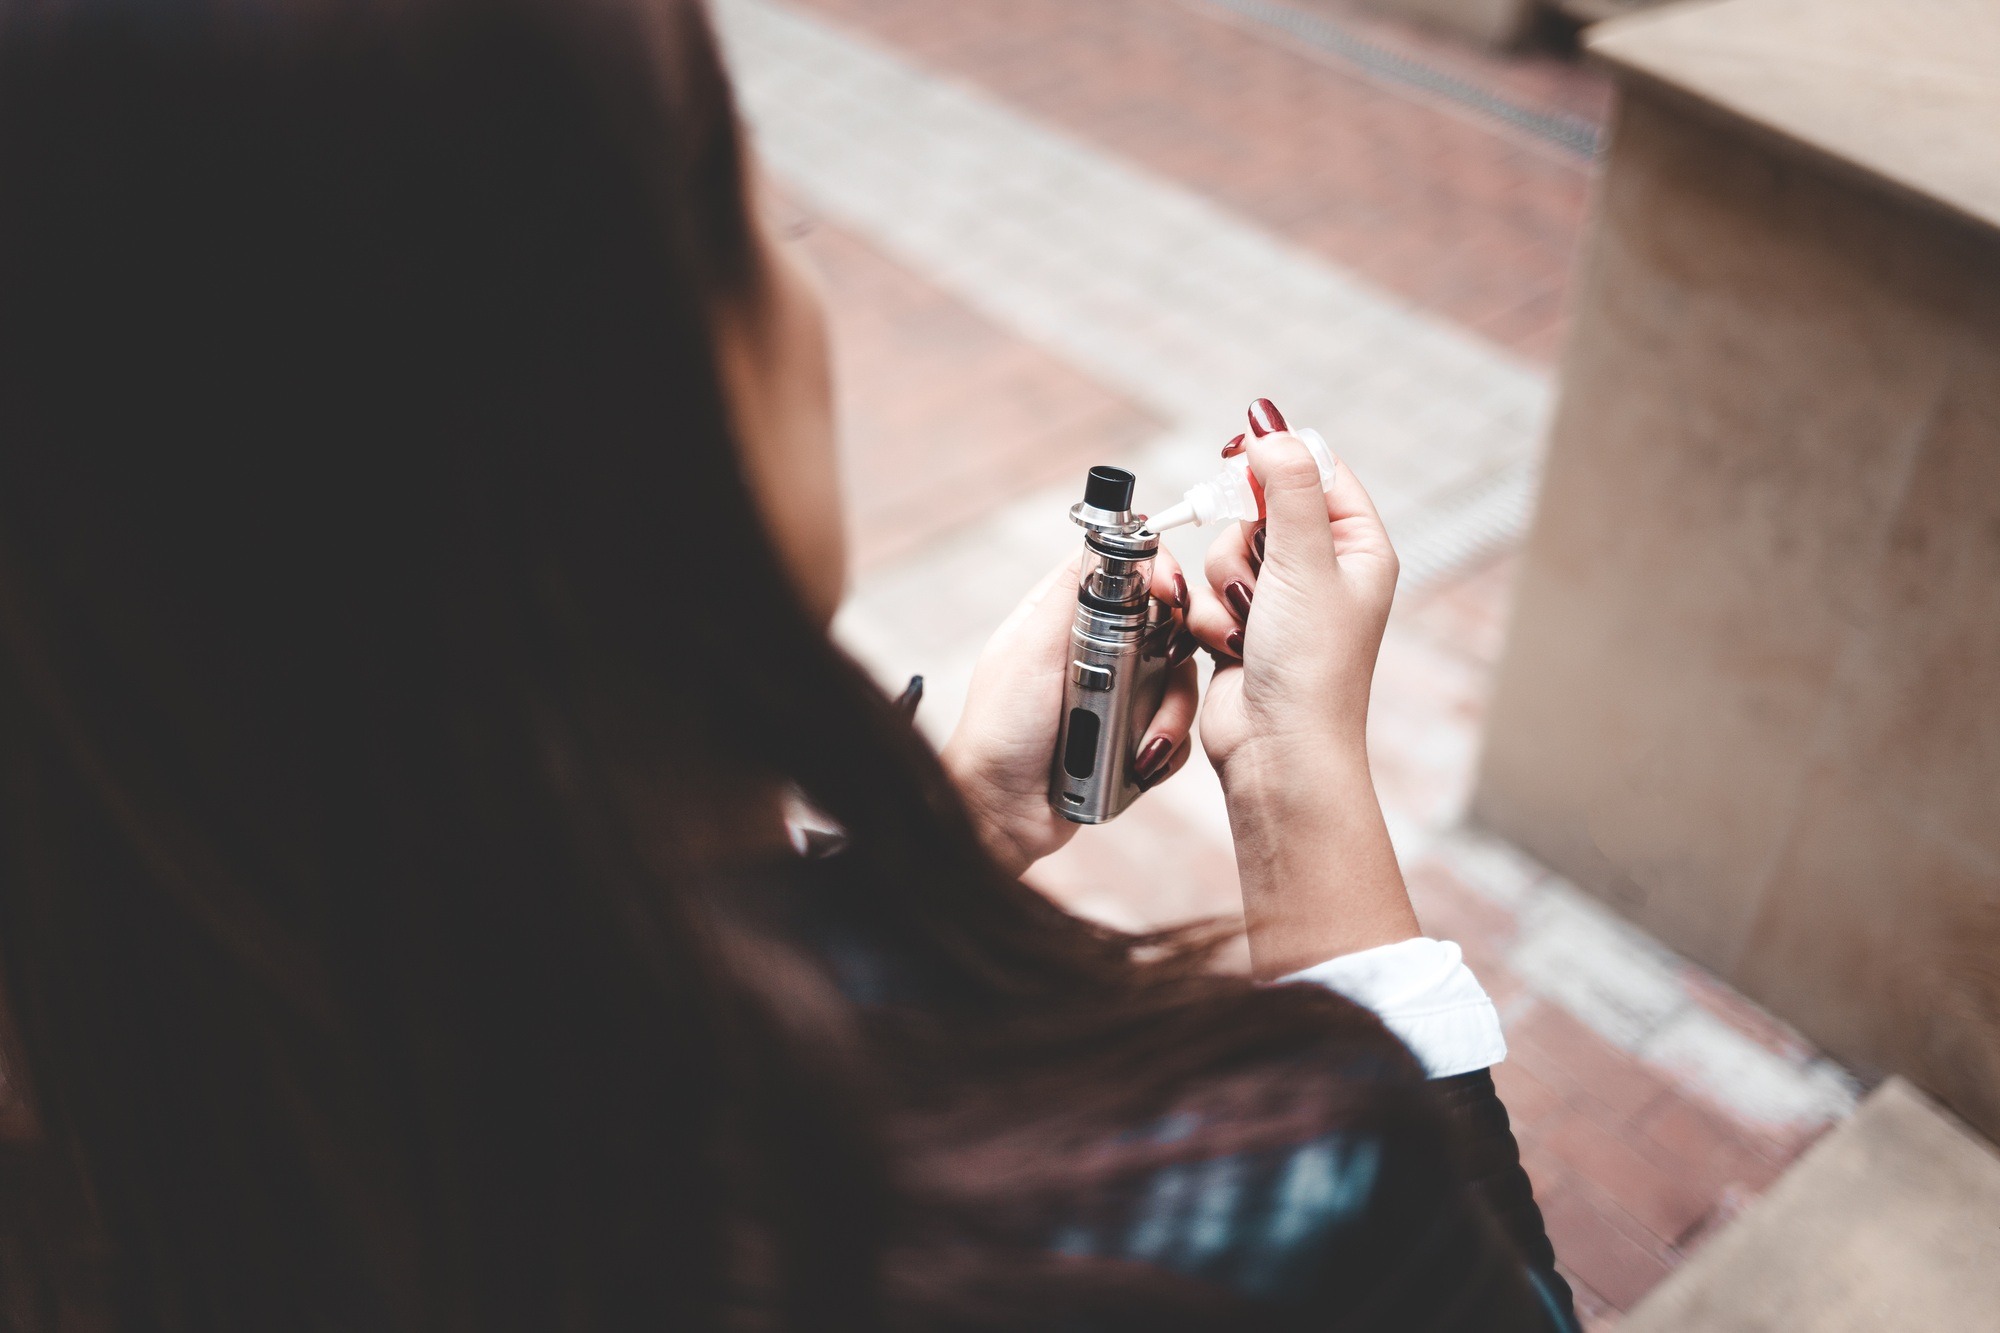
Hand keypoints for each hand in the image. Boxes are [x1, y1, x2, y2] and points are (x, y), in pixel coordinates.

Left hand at [941, 550, 1200, 877]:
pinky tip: (1139, 765)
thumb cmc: (1001, 729)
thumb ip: (1071, 596)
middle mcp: (1100, 647)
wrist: (1001, 813)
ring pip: (1180, 679)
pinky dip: (1165, 748)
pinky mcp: (1135, 736)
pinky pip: (1177, 730)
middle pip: (1170, 621)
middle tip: (1163, 672)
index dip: (1160, 571)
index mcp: (1068, 615)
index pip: (1128, 567)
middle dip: (1177, 649)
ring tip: (1140, 746)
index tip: (1173, 593)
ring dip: (1168, 713)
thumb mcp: (1029, 651)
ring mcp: (1121, 693)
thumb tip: (1110, 540)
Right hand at [1181, 401, 1418, 975]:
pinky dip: (1210, 618)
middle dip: (1244, 539)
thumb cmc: (1309, 666)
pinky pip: (1208, 593)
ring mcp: (1281, 601)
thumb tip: (1268, 425)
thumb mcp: (1304, 561)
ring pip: (1226, 550)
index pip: (1318, 471)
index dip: (1275, 459)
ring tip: (1248, 625)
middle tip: (1256, 576)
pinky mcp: (1243, 628)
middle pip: (1260, 508)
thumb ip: (1286, 487)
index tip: (1236, 454)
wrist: (1278, 750)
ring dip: (1224, 585)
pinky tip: (1230, 649)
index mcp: (1359, 547)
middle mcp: (1324, 570)